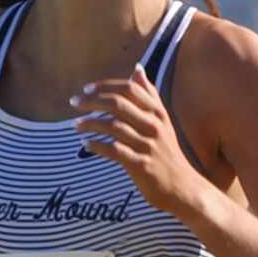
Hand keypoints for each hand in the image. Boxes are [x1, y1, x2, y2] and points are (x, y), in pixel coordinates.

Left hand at [72, 67, 209, 218]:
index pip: (129, 89)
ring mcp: (148, 146)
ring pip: (113, 126)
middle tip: (74, 103)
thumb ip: (150, 95)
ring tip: (76, 125)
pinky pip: (114, 150)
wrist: (182, 187)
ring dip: (90, 123)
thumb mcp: (163, 121)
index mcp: (158, 113)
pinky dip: (96, 145)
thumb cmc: (168, 152)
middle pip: (118, 104)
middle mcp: (154, 126)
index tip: (87, 89)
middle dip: (92, 101)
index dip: (105, 86)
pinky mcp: (141, 165)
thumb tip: (137, 69)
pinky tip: (86, 144)